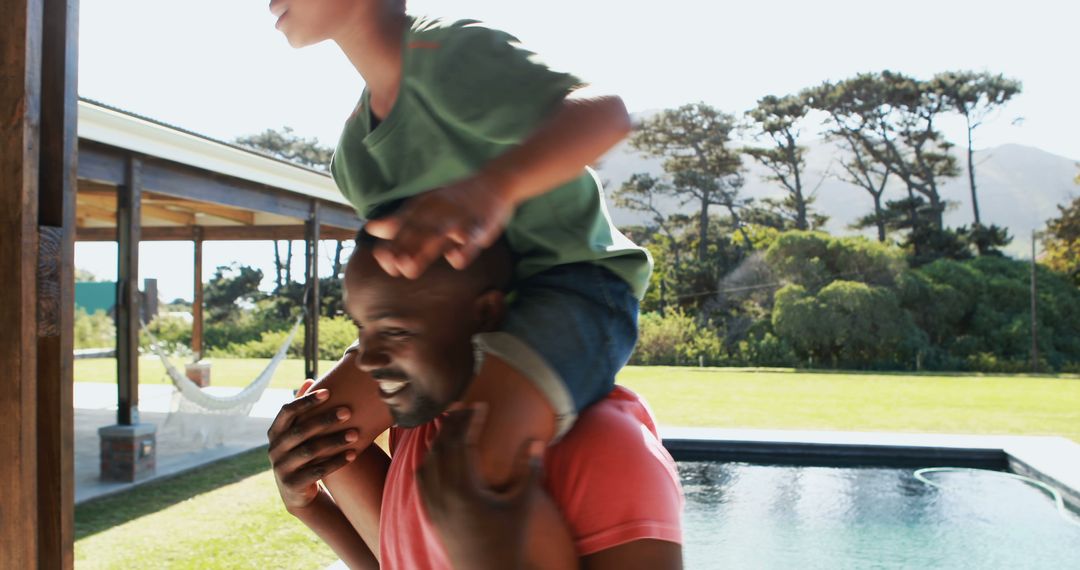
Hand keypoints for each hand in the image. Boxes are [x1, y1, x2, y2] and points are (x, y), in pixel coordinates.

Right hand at [268, 379, 359, 511]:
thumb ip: (302, 410)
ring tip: (355, 433)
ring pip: (310, 451)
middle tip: (348, 411)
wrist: (296, 491)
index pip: (287, 411)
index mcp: (275, 432)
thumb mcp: (297, 432)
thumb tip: (309, 379)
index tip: (328, 391)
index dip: (306, 401)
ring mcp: (281, 468)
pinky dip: (336, 461)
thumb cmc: (301, 452)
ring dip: (334, 441)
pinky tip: (353, 453)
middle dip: (324, 420)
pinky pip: (317, 471)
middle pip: (300, 431)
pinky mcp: (293, 484)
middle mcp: (274, 449)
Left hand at [364, 173, 514, 278]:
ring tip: (409, 268)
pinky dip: (464, 249)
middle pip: (417, 231)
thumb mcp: (425, 205)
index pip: (403, 225)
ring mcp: (460, 218)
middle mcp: (438, 211)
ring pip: (440, 235)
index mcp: (424, 206)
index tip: (381, 258)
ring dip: (424, 251)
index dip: (392, 242)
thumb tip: (371, 229)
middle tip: (391, 267)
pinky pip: (472, 238)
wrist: (495, 182)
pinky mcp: (481, 225)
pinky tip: (455, 260)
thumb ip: (399, 221)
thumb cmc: (456, 200)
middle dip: (403, 248)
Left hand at [417, 404, 543, 569]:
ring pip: (429, 460)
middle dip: (452, 422)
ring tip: (450, 421)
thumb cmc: (510, 540)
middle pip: (443, 446)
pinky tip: (438, 451)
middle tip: (463, 405)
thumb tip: (536, 440)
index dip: (471, 420)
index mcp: (466, 489)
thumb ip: (529, 470)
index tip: (481, 404)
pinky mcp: (431, 513)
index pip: (463, 443)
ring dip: (439, 438)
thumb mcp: (523, 505)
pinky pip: (423, 478)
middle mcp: (445, 494)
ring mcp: (434, 504)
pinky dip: (429, 458)